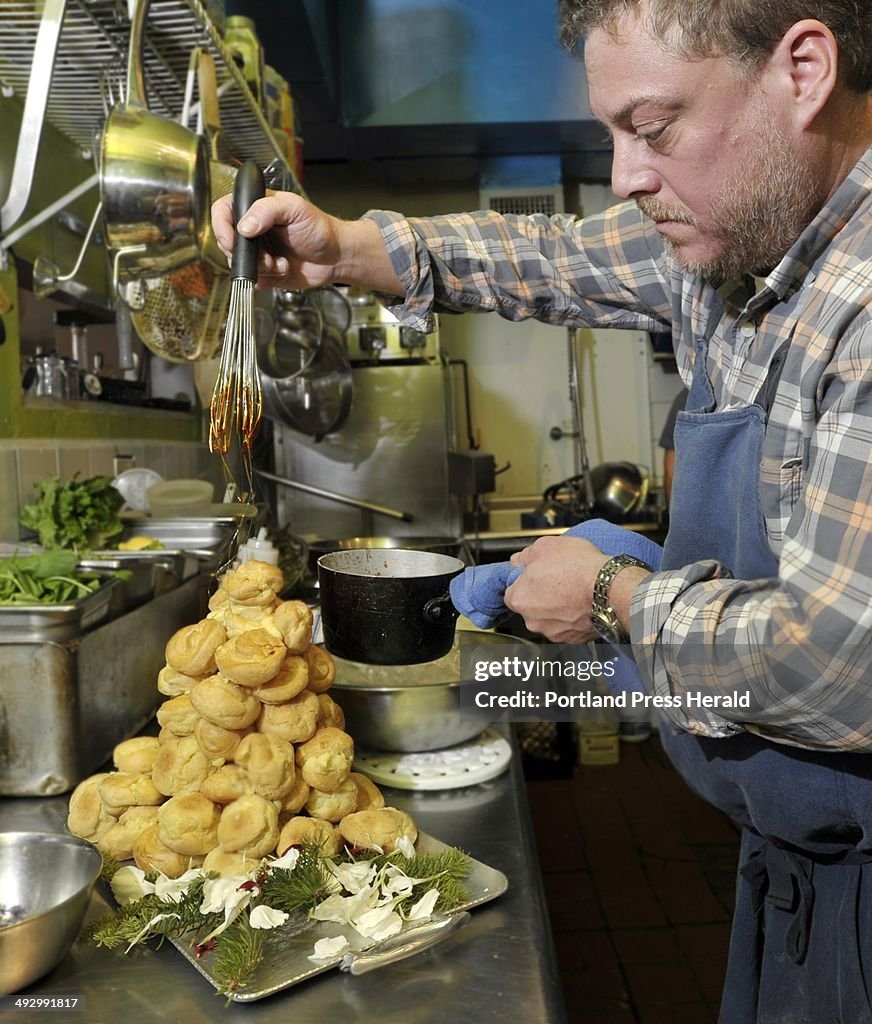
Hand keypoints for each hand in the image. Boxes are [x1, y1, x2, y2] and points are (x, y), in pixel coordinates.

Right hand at [211, 190, 341, 289]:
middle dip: (247, 254)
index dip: (222, 227)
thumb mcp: (294, 209)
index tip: (233, 241)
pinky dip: (267, 279)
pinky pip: (252, 280)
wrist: (334, 256)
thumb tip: (244, 227)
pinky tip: (283, 269)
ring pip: (238, 265)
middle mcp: (251, 230)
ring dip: (261, 268)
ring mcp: (256, 252)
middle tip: (268, 256)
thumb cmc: (318, 228)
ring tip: (280, 262)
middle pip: (227, 242)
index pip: (222, 211)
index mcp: (253, 208)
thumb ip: (267, 210)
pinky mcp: (263, 272)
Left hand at [504, 536, 609, 642]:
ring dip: (558, 608)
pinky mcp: (573, 639)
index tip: (536, 575)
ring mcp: (553, 632)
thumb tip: (520, 560)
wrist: (609, 589)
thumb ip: (525, 556)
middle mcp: (532, 620)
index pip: (511, 592)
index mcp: (519, 598)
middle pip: (531, 607)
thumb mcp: (545, 546)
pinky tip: (582, 604)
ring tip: (573, 591)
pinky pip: (568, 627)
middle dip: (541, 596)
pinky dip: (573, 618)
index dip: (525, 581)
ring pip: (550, 619)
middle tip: (558, 581)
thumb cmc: (578, 568)